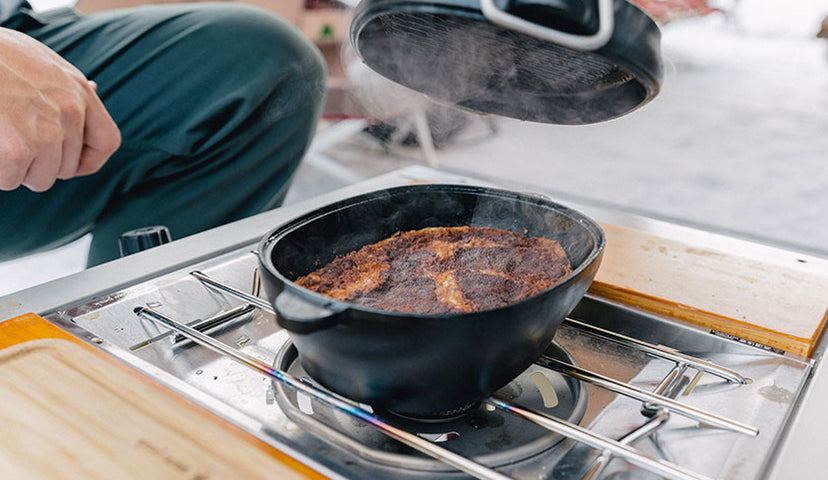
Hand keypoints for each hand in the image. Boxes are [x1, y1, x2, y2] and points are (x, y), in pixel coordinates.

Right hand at [0, 27, 120, 191]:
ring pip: (40, 178)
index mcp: (78, 91)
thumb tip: (92, 91)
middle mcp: (69, 113)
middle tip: (12, 139)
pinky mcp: (17, 150)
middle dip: (40, 162)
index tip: (71, 162)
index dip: (88, 159)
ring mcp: (46, 133)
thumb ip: (66, 85)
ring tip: (0, 138)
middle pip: (67, 167)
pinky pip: (11, 180)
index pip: (107, 142)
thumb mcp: (41, 60)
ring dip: (17, 168)